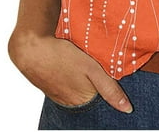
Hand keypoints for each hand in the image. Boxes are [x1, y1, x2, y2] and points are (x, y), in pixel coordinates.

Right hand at [8, 32, 132, 112]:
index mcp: (82, 101)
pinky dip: (71, 76)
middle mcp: (70, 103)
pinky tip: (70, 64)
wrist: (31, 49)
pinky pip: (66, 83)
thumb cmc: (62, 57)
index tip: (110, 76)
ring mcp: (58, 95)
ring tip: (82, 64)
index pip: (102, 99)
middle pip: (90, 95)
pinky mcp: (50, 86)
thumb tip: (127, 109)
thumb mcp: (92, 69)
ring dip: (82, 80)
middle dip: (95, 84)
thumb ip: (110, 88)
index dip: (109, 88)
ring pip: (78, 88)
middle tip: (94, 67)